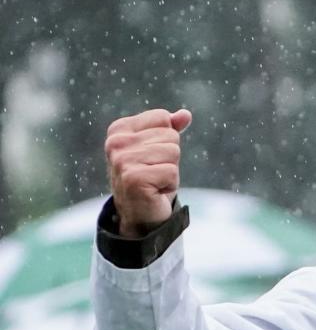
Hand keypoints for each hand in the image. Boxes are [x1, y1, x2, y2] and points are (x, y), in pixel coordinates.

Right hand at [104, 108, 191, 236]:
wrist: (141, 215)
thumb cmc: (151, 179)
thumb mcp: (160, 149)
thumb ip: (170, 129)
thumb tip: (185, 114)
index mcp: (119, 130)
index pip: (163, 118)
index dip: (166, 140)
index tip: (153, 157)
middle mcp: (116, 143)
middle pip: (170, 136)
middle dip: (170, 157)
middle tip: (154, 172)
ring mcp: (122, 161)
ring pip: (173, 152)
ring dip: (171, 171)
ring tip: (155, 181)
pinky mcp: (134, 179)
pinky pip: (172, 172)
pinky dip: (170, 184)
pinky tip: (156, 191)